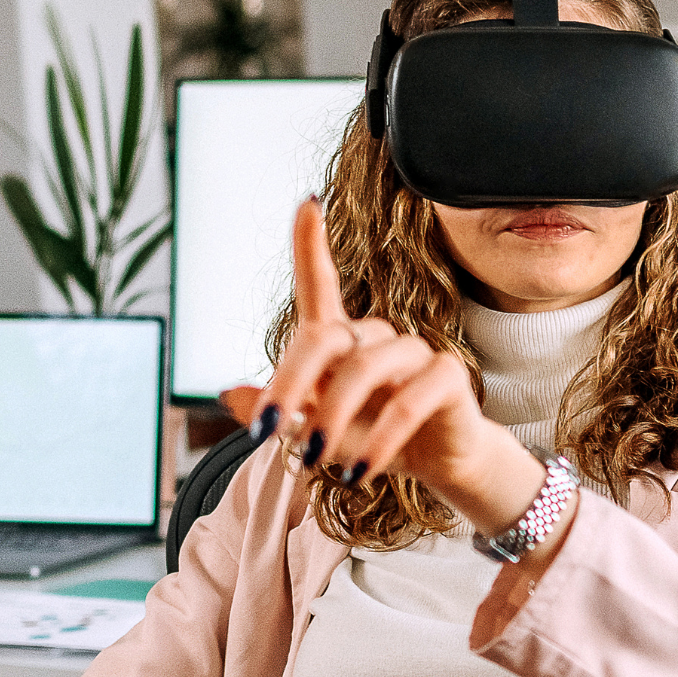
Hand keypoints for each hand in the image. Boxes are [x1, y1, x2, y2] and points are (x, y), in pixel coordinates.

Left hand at [222, 201, 557, 548]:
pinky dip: (378, 441)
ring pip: (365, 371)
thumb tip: (229, 394)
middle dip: (290, 383)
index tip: (308, 205)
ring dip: (332, 419)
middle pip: (326, 337)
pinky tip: (361, 472)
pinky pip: (407, 404)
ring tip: (317, 462)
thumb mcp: (317, 431)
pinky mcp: (448, 377)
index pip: (322, 283)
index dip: (313, 244)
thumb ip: (280, 412)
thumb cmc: (372, 438)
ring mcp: (415, 352)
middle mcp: (376, 337)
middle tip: (267, 432)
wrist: (436, 465)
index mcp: (342, 341)